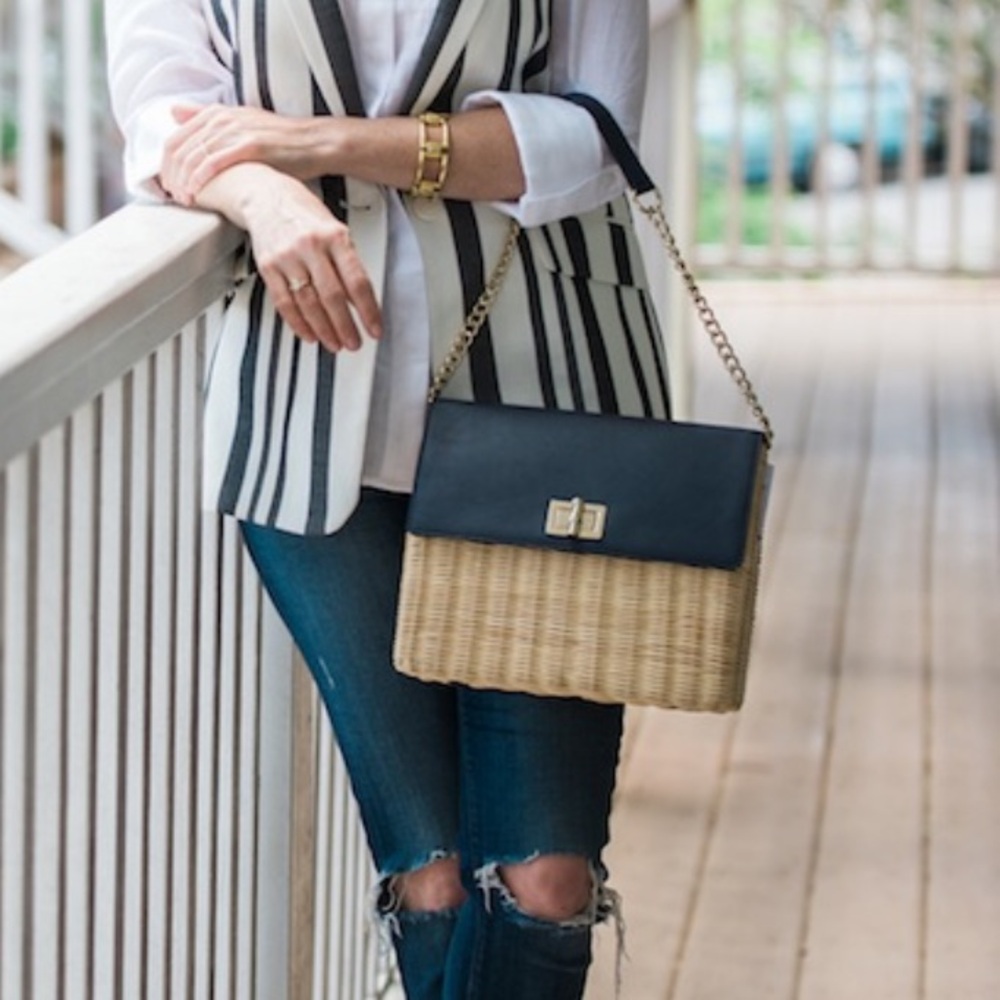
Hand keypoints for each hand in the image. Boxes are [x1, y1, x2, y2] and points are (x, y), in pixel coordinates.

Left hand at [162, 104, 327, 203]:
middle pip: (179, 149)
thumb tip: (174, 112)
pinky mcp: (248, 146)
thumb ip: (206, 117)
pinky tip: (196, 193)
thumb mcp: (240, 121)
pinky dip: (199, 180)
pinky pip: (212, 163)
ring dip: (183, 182)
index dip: (166, 164)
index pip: (175, 138)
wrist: (313, 143)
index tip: (168, 184)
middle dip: (170, 176)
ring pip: (192, 158)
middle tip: (172, 196)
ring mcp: (234, 132)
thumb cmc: (280, 140)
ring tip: (184, 200)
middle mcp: (221, 119)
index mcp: (216, 113)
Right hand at [200, 165, 380, 351]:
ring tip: (335, 343)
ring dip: (324, 330)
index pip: (357, 281)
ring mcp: (287, 257)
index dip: (368, 311)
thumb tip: (360, 300)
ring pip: (309, 303)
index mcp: (335, 236)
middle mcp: (310, 246)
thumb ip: (348, 263)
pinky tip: (309, 334)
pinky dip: (298, 324)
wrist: (264, 194)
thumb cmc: (304, 213)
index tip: (374, 329)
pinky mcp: (268, 267)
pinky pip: (284, 302)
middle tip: (354, 342)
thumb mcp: (335, 229)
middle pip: (333, 296)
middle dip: (346, 326)